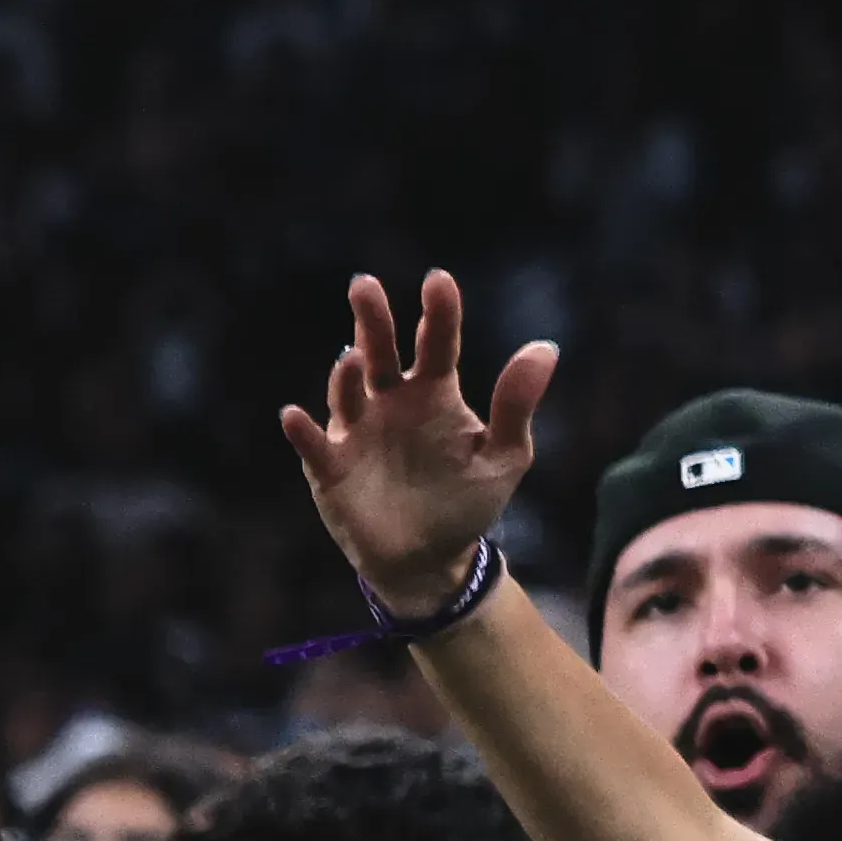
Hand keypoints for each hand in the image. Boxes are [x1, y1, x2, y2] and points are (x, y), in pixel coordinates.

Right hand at [278, 268, 554, 619]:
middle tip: (365, 286)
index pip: (437, 343)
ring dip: (346, 374)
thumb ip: (517, 403)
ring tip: (354, 357)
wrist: (431, 559)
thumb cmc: (468, 500)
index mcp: (435, 392)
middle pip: (380, 351)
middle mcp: (391, 402)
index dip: (438, 312)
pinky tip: (296, 417)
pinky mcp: (331, 467)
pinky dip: (303, 431)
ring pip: (347, 392)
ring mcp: (357, 431)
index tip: (438, 281)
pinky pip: (313, 445)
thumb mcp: (504, 455)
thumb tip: (546, 347)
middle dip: (373, 319)